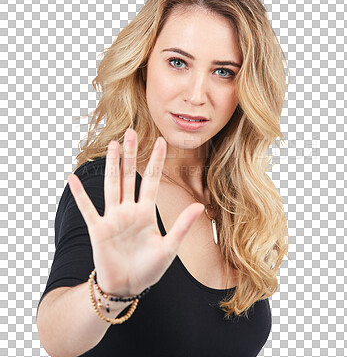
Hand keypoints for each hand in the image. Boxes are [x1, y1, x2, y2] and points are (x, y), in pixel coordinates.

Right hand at [67, 129, 204, 295]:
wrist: (127, 286)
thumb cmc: (149, 268)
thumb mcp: (169, 248)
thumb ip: (182, 226)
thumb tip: (200, 206)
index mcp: (147, 213)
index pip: (153, 181)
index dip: (157, 161)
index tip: (162, 141)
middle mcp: (129, 210)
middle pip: (130, 177)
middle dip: (132, 155)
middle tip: (132, 132)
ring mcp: (113, 218)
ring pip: (112, 186)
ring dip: (112, 166)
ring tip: (113, 145)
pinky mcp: (98, 229)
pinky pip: (87, 208)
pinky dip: (80, 194)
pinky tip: (73, 178)